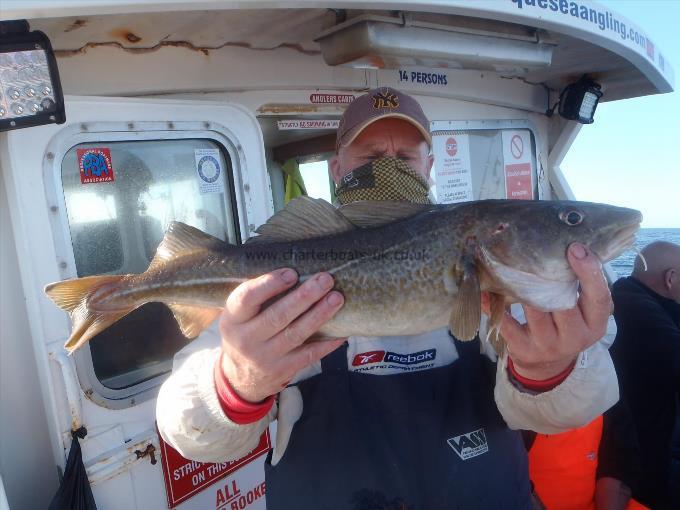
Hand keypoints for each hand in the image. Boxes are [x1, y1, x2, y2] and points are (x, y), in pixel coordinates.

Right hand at [219, 269, 345, 402]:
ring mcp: (265, 357)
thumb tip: (294, 269)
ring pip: (296, 333)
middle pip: (278, 315)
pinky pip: (309, 355)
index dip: (269, 284)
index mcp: (232, 319)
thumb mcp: (238, 317)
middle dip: (304, 296)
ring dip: (319, 314)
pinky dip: (327, 343)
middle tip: (325, 279)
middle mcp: (246, 339)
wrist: (239, 378)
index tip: (291, 272)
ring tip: (337, 298)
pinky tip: (341, 331)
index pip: (247, 298)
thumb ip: (256, 297)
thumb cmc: (244, 333)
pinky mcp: (283, 370)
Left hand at [484, 243, 611, 379]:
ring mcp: (548, 345)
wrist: (548, 364)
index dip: (590, 273)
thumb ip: (579, 286)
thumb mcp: (582, 312)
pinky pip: (506, 324)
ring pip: (536, 311)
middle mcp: (575, 337)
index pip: (600, 298)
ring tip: (512, 263)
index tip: (575, 248)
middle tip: (537, 252)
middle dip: (551, 277)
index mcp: (595, 324)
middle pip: (565, 304)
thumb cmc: (566, 326)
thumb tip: (568, 245)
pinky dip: (493, 306)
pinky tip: (484, 290)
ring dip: (524, 287)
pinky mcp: (524, 349)